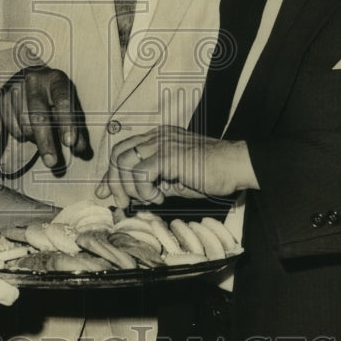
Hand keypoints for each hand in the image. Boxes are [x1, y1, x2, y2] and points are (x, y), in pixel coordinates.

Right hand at [0, 65, 91, 169]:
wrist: (28, 79)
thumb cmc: (54, 96)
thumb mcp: (68, 105)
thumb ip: (75, 126)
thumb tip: (80, 149)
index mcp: (55, 79)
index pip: (63, 101)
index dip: (67, 122)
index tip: (69, 142)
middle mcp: (34, 80)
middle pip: (38, 115)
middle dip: (46, 141)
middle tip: (51, 162)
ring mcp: (14, 89)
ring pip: (25, 126)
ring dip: (36, 138)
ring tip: (43, 131)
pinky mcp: (1, 99)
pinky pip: (14, 129)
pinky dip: (24, 135)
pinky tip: (29, 126)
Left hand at [94, 125, 258, 210]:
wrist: (236, 164)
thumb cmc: (212, 173)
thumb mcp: (176, 179)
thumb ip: (155, 183)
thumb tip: (134, 197)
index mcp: (158, 137)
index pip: (123, 150)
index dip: (111, 173)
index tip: (104, 191)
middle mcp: (157, 136)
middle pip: (118, 154)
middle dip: (113, 182)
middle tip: (122, 203)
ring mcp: (162, 143)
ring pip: (124, 162)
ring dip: (128, 187)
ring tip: (145, 200)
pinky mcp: (169, 155)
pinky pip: (141, 173)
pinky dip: (144, 190)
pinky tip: (158, 198)